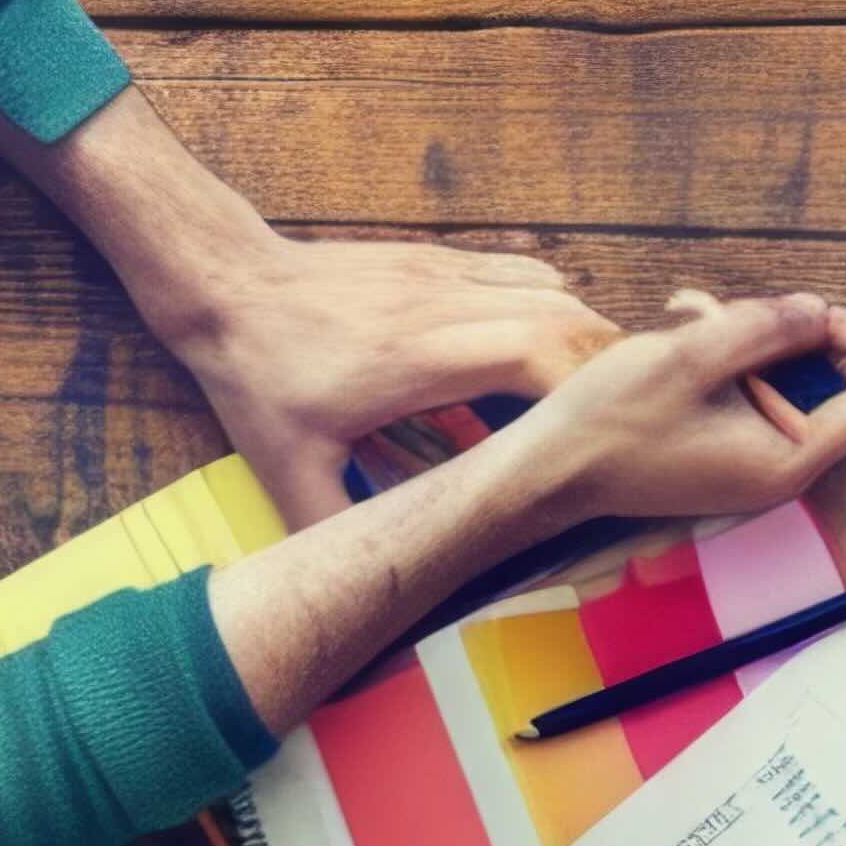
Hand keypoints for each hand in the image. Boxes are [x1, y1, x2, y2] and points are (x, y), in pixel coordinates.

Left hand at [154, 235, 623, 526]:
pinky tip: (552, 340)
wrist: (222, 279)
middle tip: (623, 417)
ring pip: (551, 287)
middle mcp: (439, 304)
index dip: (581, 389)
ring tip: (599, 386)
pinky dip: (554, 303)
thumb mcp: (282, 466)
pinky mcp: (436, 255)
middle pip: (561, 315)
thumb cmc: (254, 374)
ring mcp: (441, 272)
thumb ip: (329, 526)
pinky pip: (522, 270)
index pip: (530, 352)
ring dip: (586, 332)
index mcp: (411, 357)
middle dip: (606, 364)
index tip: (603, 433)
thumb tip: (358, 590)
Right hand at [502, 288, 845, 526]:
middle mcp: (780, 470)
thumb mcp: (691, 357)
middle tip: (738, 311)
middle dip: (791, 336)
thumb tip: (821, 308)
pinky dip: (729, 362)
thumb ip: (766, 328)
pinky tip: (686, 337)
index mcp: (788, 461)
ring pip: (786, 382)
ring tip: (697, 314)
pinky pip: (752, 396)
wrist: (549, 470)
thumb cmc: (611, 420)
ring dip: (751, 341)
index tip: (808, 313)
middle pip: (832, 385)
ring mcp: (752, 464)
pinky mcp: (725, 452)